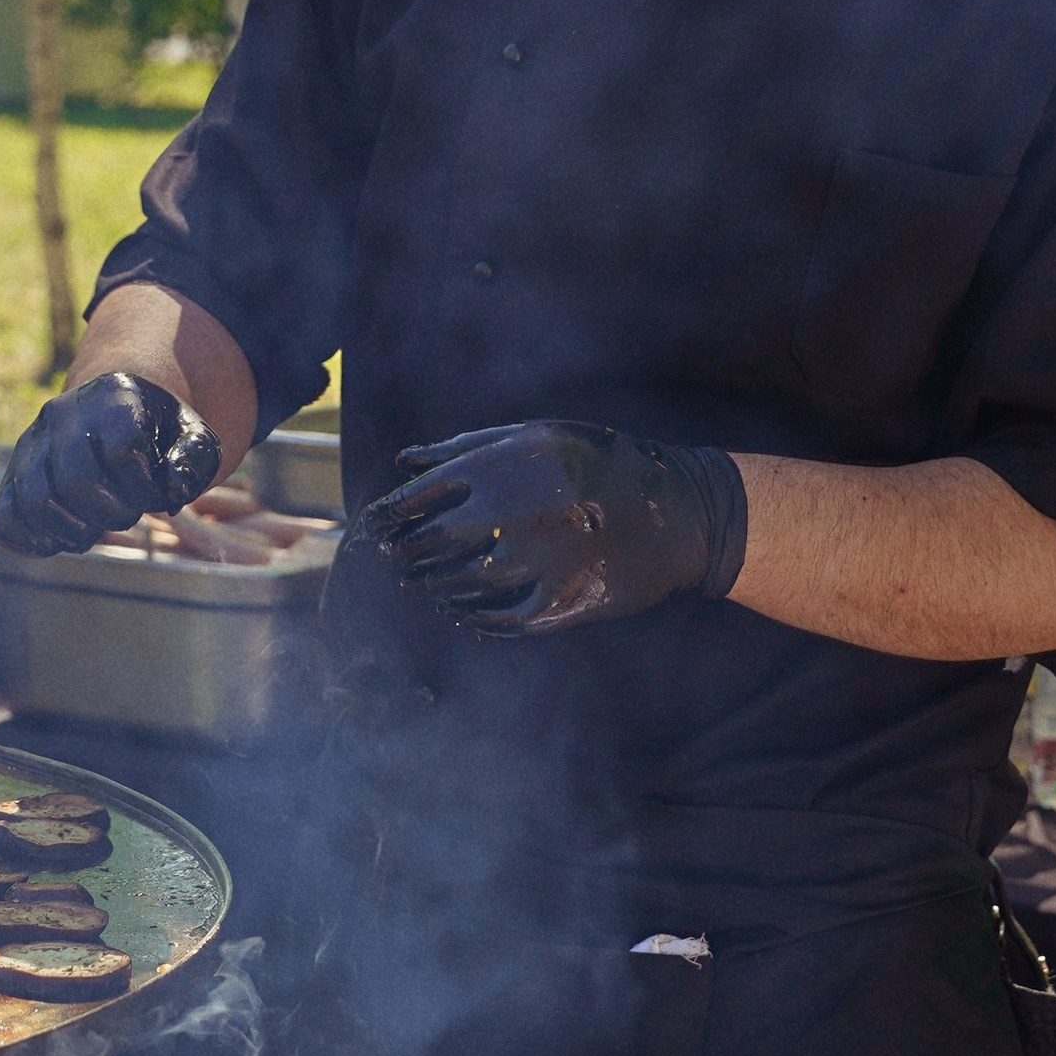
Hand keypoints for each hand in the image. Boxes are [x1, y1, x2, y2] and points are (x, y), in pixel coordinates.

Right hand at [0, 370, 222, 556]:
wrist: (112, 404)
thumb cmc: (159, 430)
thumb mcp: (192, 435)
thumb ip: (194, 461)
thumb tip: (172, 489)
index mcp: (113, 396)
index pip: (123, 448)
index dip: (145, 486)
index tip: (156, 493)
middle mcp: (63, 414)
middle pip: (76, 480)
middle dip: (112, 514)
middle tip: (128, 515)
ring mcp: (32, 445)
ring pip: (35, 500)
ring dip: (74, 531)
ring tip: (94, 529)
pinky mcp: (13, 475)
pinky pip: (4, 518)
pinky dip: (30, 542)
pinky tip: (61, 542)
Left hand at [358, 418, 746, 635]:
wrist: (678, 508)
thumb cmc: (598, 462)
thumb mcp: (535, 435)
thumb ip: (465, 446)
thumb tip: (404, 460)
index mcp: (499, 467)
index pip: (417, 497)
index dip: (387, 515)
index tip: (376, 525)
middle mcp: (510, 514)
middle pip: (430, 544)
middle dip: (405, 552)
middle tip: (396, 557)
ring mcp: (534, 562)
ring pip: (457, 585)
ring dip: (434, 585)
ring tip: (427, 581)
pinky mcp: (559, 602)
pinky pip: (497, 620)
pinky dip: (473, 617)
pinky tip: (465, 610)